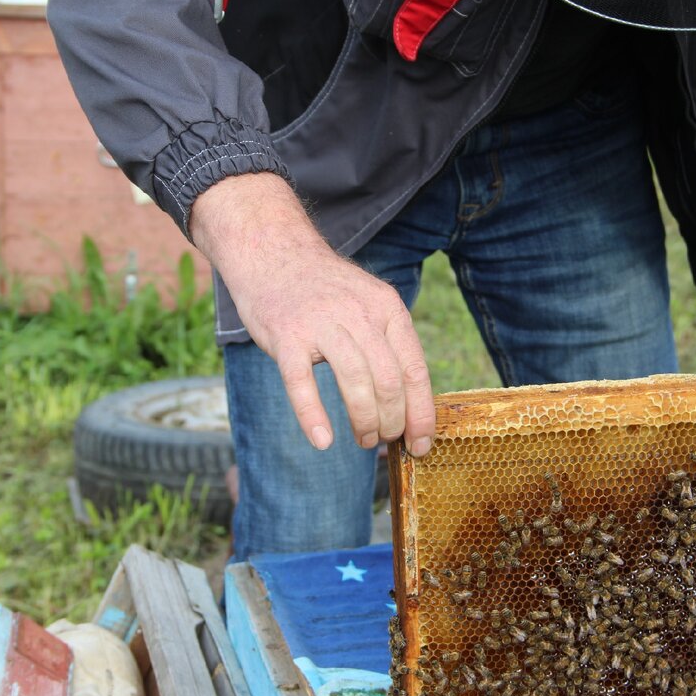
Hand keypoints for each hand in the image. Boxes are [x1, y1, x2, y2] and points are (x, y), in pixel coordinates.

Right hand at [190, 172, 434, 454]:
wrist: (273, 250)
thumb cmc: (325, 292)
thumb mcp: (368, 304)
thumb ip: (388, 344)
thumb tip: (410, 405)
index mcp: (387, 308)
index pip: (414, 369)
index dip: (421, 413)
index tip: (421, 445)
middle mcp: (359, 313)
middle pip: (389, 380)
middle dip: (393, 422)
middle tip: (385, 441)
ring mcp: (321, 323)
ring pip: (355, 382)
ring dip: (365, 422)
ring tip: (364, 440)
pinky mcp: (286, 336)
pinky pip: (301, 383)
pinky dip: (313, 416)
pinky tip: (323, 440)